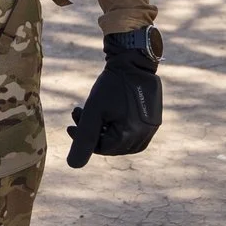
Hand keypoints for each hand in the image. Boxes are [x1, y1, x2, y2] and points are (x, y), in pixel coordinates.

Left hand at [65, 32, 161, 166]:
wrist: (135, 60)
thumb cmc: (112, 84)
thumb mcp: (93, 111)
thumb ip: (83, 139)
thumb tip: (72, 166)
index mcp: (130, 137)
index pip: (100, 148)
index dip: (83, 138)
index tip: (71, 124)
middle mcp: (144, 136)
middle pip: (111, 144)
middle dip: (93, 132)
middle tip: (78, 113)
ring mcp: (152, 128)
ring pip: (122, 138)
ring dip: (105, 128)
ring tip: (94, 111)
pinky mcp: (154, 119)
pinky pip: (133, 130)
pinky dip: (118, 124)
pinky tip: (109, 110)